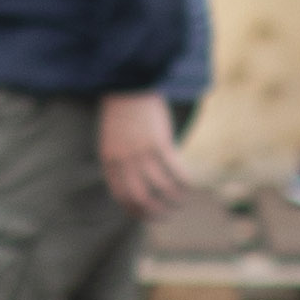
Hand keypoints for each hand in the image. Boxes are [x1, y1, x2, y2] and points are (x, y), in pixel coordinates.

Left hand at [96, 90, 188, 216]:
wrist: (128, 83)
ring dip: (173, 199)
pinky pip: (175, 170)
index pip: (121, 196)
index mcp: (110, 160)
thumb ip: (120, 161)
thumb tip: (136, 183)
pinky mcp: (160, 142)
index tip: (148, 216)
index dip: (136, 211)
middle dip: (155, 212)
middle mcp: (125, 160)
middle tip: (167, 215)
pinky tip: (190, 185)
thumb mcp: (112, 140)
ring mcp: (142, 151)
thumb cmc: (121, 112)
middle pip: (141, 197)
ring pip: (161, 187)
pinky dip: (184, 182)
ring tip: (181, 201)